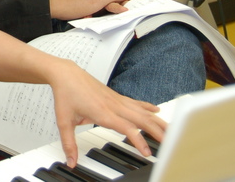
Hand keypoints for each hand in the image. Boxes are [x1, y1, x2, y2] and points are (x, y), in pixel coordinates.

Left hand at [48, 60, 165, 166]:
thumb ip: (69, 143)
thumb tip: (71, 161)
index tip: (147, 153)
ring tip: (170, 131)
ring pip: (142, 111)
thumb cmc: (66, 93)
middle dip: (158, 132)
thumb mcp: (64, 121)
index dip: (138, 140)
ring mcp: (116, 99)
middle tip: (171, 144)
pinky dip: (148, 108)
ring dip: (157, 121)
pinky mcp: (116, 96)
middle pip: (142, 119)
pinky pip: (136, 103)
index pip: (127, 128)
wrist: (66, 74)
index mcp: (102, 112)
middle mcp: (113, 105)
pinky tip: (157, 111)